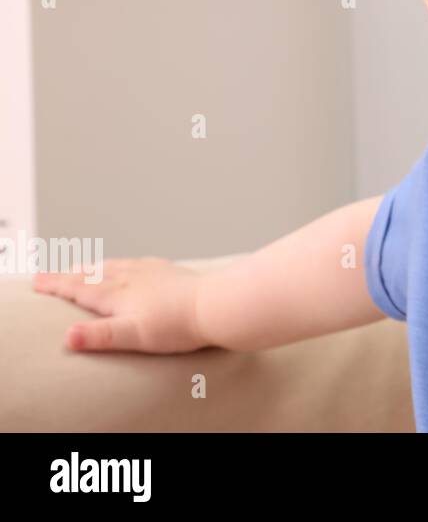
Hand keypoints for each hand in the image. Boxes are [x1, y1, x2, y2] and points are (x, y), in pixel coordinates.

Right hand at [32, 257, 208, 353]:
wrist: (217, 305)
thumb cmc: (177, 325)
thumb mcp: (134, 335)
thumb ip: (100, 336)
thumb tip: (67, 336)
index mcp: (118, 294)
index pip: (79, 288)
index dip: (56, 285)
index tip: (36, 281)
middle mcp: (132, 277)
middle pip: (93, 273)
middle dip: (69, 274)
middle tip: (49, 274)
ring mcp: (152, 271)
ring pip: (114, 265)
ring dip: (94, 266)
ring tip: (83, 267)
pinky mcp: (170, 271)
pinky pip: (138, 263)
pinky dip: (123, 264)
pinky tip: (130, 265)